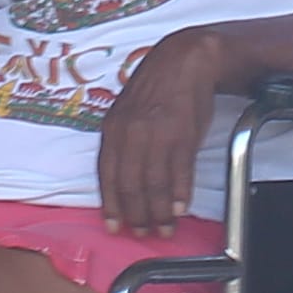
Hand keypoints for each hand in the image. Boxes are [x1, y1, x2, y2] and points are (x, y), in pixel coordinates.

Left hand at [96, 29, 225, 236]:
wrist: (185, 60)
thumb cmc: (155, 88)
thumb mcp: (127, 111)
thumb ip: (121, 142)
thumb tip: (119, 179)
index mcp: (113, 128)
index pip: (107, 175)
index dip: (111, 205)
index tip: (114, 226)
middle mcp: (132, 132)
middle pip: (130, 184)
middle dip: (136, 214)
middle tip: (142, 232)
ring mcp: (158, 133)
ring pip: (154, 183)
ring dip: (158, 212)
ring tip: (164, 228)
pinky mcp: (184, 134)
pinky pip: (179, 172)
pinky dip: (179, 195)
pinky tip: (179, 209)